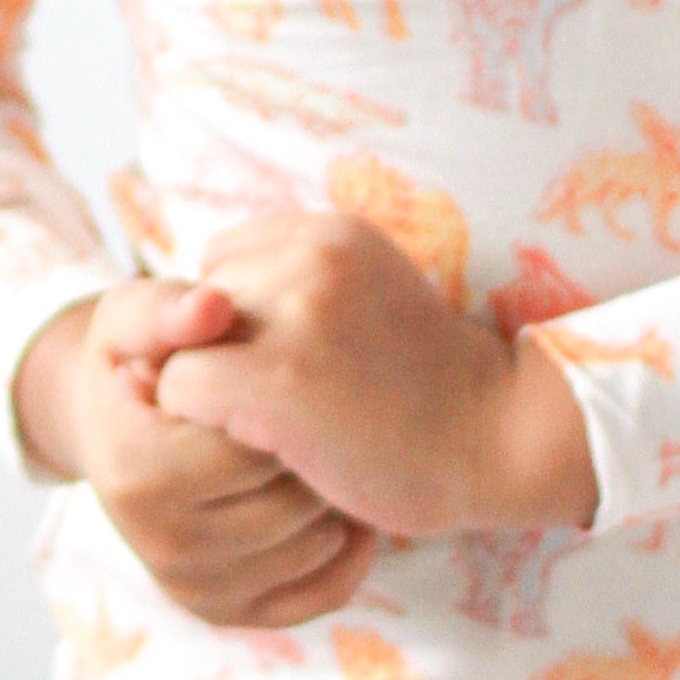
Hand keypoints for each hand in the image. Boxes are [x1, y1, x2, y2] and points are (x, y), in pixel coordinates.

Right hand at [12, 282, 379, 625]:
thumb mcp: (131, 321)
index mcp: (137, 472)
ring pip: (314, 545)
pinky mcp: (226, 614)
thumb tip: (213, 304)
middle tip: (317, 411)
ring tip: (321, 450)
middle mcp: (162, 545)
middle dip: (314, 449)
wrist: (113, 439)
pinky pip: (322, 594)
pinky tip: (340, 503)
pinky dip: (349, 552)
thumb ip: (166, 305)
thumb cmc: (134, 367)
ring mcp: (194, 589)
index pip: (253, 441)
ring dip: (333, 495)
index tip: (285, 368)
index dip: (283, 401)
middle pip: (290, 498)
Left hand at [151, 214, 597, 540]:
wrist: (501, 439)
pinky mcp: (274, 376)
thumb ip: (295, 287)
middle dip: (219, 354)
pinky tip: (266, 447)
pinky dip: (205, 428)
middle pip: (191, 303)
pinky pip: (179, 390)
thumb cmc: (430, 387)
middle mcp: (307, 255)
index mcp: (330, 232)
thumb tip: (191, 314)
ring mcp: (291, 312)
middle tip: (285, 403)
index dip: (236, 322)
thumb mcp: (368, 296)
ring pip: (177, 346)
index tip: (289, 364)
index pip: (221, 262)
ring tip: (276, 425)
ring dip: (209, 394)